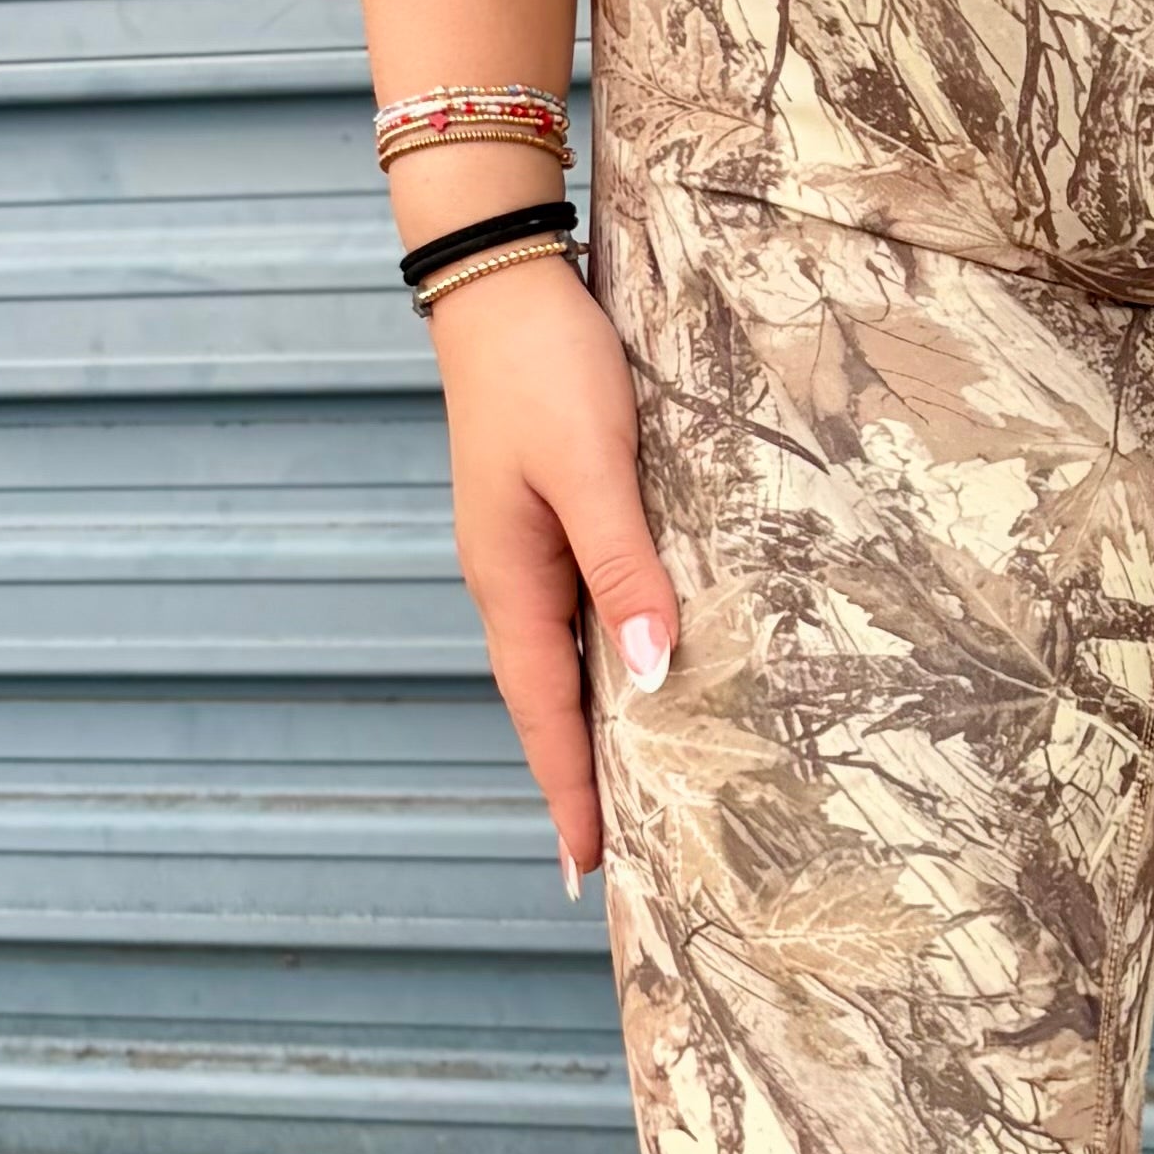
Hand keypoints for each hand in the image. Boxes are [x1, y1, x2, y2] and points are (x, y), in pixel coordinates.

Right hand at [426, 257, 679, 891]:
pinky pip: (578, 613)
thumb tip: (650, 674)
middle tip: (618, 858)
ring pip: (564, 661)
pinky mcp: (549, 517)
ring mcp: (527, 550)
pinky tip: (636, 673)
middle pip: (549, 703)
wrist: (504, 281)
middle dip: (580, 780)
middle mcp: (512, 580)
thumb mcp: (593, 469)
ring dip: (593, 726)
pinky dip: (604, 661)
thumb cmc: (546, 368)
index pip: (546, 715)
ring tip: (631, 789)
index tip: (591, 872)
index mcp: (511, 582)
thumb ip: (623, 568)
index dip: (571, 791)